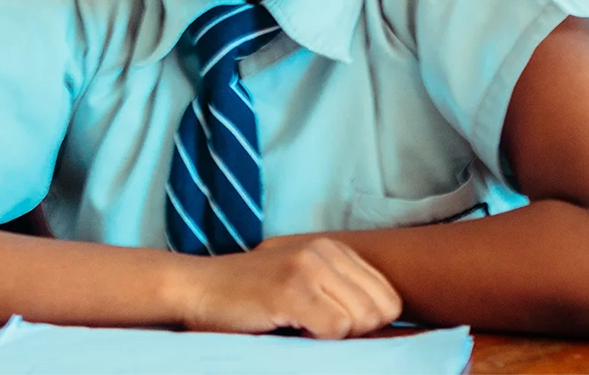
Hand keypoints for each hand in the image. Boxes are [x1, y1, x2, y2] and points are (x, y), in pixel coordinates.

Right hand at [178, 235, 401, 338]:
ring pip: (361, 320)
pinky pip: (336, 329)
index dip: (368, 323)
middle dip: (356, 332)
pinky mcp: (292, 287)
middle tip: (316, 327)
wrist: (199, 289)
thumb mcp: (304, 283)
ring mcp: (308, 265)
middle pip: (381, 309)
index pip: (389, 296)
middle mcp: (324, 250)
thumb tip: (390, 328)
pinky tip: (288, 326)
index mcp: (332, 248)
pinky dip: (317, 340)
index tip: (334, 326)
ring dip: (335, 336)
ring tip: (301, 324)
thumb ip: (342, 294)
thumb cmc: (252, 297)